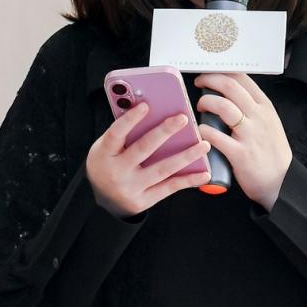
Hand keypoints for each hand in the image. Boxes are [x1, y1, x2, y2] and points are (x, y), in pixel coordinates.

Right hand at [85, 102, 211, 218]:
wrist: (102, 199)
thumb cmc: (108, 163)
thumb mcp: (106, 147)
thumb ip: (125, 132)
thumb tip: (153, 112)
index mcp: (104, 153)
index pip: (116, 133)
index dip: (130, 119)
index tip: (146, 105)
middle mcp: (116, 172)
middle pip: (143, 148)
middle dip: (165, 132)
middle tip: (183, 118)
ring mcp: (130, 188)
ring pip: (162, 169)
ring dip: (186, 156)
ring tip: (204, 145)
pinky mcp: (143, 201)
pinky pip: (169, 188)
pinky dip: (188, 180)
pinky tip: (204, 173)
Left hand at [193, 73, 291, 211]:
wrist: (282, 181)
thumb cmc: (271, 152)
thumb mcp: (269, 122)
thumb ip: (252, 107)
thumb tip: (228, 93)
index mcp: (265, 107)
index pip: (242, 78)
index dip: (222, 71)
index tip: (210, 72)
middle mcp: (259, 117)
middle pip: (230, 86)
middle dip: (209, 79)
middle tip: (199, 82)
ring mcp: (250, 135)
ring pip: (223, 106)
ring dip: (206, 102)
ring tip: (200, 107)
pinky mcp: (240, 154)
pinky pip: (215, 136)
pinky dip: (203, 131)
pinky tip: (199, 131)